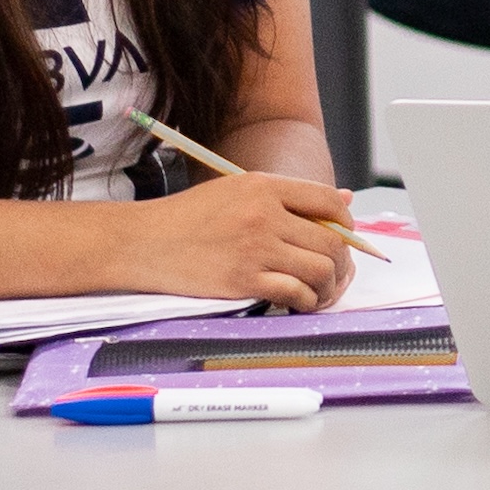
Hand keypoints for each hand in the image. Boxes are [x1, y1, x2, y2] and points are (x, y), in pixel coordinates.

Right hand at [125, 169, 356, 308]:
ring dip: (329, 285)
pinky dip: (306, 301)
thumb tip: (345, 201)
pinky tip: (299, 302)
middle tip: (336, 274)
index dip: (346, 223)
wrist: (143, 243)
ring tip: (320, 291)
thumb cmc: (189, 218)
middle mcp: (264, 214)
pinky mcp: (243, 280)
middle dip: (342, 262)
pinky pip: (296, 293)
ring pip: (320, 269)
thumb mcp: (236, 191)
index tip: (344, 237)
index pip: (328, 202)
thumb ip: (289, 197)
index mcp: (263, 187)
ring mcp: (255, 248)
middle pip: (331, 240)